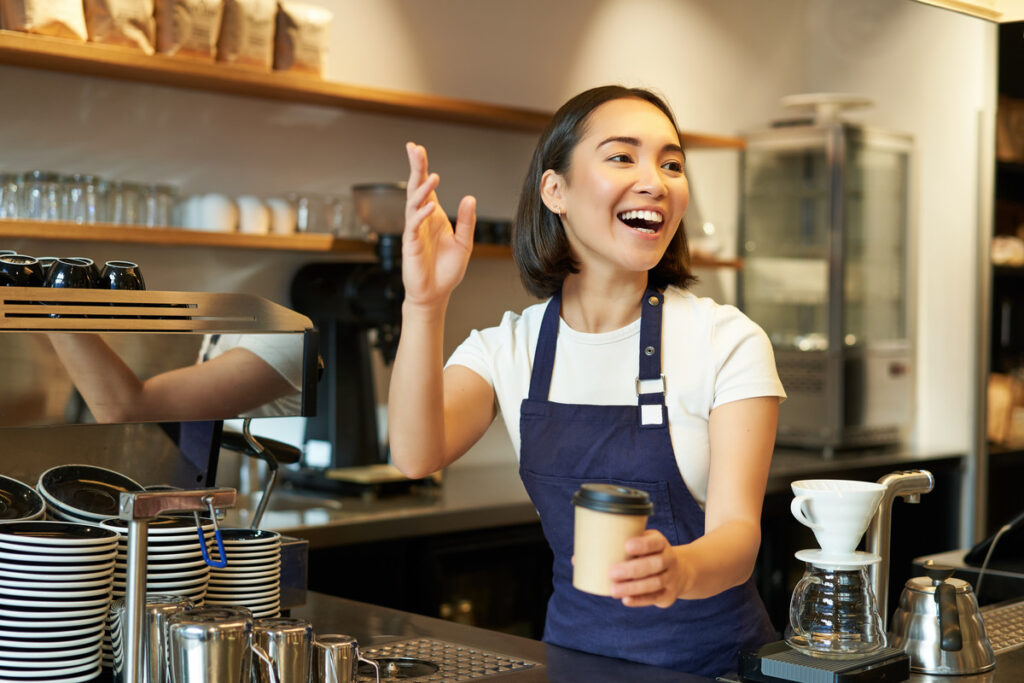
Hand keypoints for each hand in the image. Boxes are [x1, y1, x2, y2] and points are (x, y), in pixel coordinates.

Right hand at [402, 142, 475, 309]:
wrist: (435, 294)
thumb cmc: (447, 270)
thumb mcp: (464, 243)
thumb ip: (466, 221)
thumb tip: (469, 198)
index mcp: (434, 216)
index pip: (426, 187)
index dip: (421, 167)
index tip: (416, 148)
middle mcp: (422, 220)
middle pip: (415, 188)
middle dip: (415, 168)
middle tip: (415, 149)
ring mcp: (414, 231)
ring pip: (414, 204)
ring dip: (422, 190)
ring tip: (433, 178)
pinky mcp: (411, 245)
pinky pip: (414, 226)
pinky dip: (421, 215)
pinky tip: (430, 207)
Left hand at [608, 529, 687, 608]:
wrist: (678, 572)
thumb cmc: (648, 555)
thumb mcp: (642, 543)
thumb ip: (622, 544)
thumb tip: (583, 556)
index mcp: (661, 543)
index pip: (655, 542)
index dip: (643, 545)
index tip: (626, 546)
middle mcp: (669, 559)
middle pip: (655, 564)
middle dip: (633, 569)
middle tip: (611, 573)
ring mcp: (671, 578)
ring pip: (654, 583)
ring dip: (633, 587)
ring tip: (613, 590)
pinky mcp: (668, 595)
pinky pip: (654, 598)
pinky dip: (639, 600)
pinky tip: (626, 600)